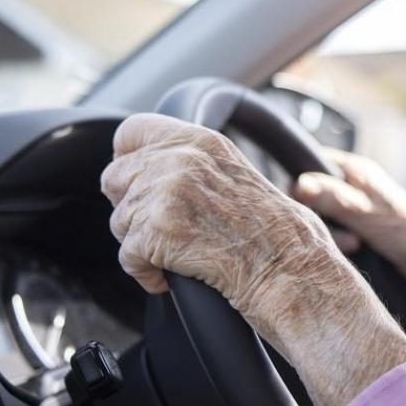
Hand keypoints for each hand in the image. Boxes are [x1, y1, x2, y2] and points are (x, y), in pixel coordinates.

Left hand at [100, 113, 343, 342]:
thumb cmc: (274, 233)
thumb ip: (192, 164)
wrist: (290, 268)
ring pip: (119, 221)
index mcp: (201, 140)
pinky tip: (172, 274)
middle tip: (163, 229)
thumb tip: (148, 170)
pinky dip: (146, 273)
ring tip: (178, 253)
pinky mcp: (156, 231)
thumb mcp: (235, 174)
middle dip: (132, 208)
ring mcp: (166, 193)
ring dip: (141, 244)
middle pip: (115, 178)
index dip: (127, 158)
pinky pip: (126, 257)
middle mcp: (180, 159)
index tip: (133, 180)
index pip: (131, 131)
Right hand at [296, 149, 405, 358]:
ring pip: (321, 219)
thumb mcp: (368, 214)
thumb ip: (333, 199)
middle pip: (311, 196)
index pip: (308, 164)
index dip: (299, 186)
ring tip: (353, 246)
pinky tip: (353, 254)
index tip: (302, 208)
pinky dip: (337, 246)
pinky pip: (333, 235)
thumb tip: (298, 185)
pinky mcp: (358, 231)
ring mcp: (354, 208)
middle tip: (339, 235)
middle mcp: (352, 185)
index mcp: (354, 170)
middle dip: (316, 218)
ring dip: (329, 235)